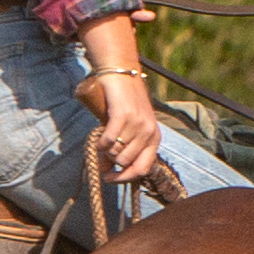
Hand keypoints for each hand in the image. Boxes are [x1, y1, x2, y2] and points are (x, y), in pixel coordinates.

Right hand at [81, 63, 172, 186]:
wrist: (122, 74)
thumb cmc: (124, 104)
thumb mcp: (131, 127)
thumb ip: (123, 149)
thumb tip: (106, 173)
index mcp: (155, 138)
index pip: (142, 169)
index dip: (124, 178)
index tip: (109, 179)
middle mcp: (149, 132)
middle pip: (125, 162)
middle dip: (110, 161)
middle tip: (102, 152)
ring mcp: (138, 123)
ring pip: (116, 152)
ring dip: (105, 150)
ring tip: (102, 139)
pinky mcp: (123, 115)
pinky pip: (109, 140)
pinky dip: (100, 143)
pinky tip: (98, 138)